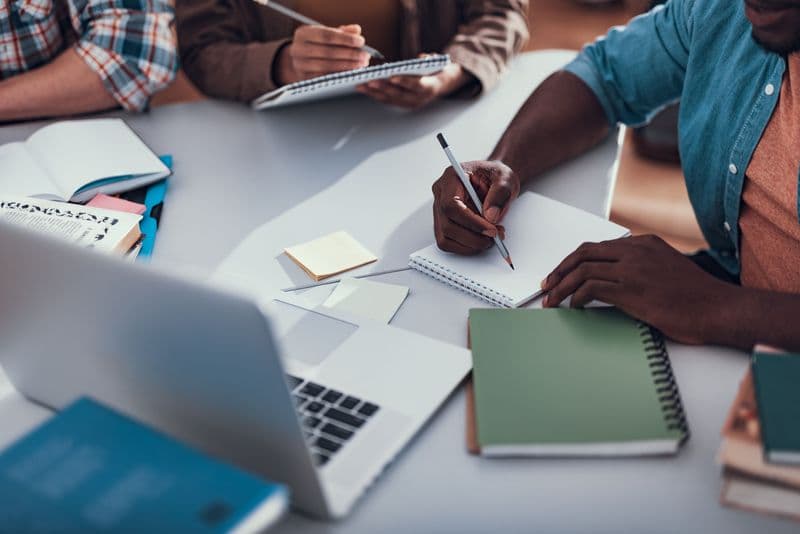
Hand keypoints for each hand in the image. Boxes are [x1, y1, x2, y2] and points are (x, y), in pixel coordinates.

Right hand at [276, 24, 369, 84]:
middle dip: (349, 54)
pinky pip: (324, 78)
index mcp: (303, 33)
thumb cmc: (317, 45)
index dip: (345, 39)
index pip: (326, 35)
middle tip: (365, 56)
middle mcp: (298, 49)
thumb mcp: (326, 35)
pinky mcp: (303, 79)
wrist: (299, 61)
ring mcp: (299, 65)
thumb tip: (356, 30)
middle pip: (327, 52)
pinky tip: (351, 73)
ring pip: (327, 66)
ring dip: (347, 66)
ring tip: (361, 64)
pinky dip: (339, 75)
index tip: (361, 41)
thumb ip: (342, 32)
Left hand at [356, 62, 472, 108]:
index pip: (416, 86)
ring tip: (361, 86)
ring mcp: (411, 104)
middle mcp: (420, 99)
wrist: (443, 83)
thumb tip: (421, 58)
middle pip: (399, 94)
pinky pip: (388, 101)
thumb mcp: (438, 61)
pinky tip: (366, 90)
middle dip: (383, 88)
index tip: (392, 77)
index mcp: (430, 88)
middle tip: (369, 81)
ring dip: (375, 93)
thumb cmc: (438, 70)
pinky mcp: (403, 105)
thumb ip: (431, 59)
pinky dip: (376, 95)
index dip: (404, 81)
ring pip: (391, 99)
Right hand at [432, 160, 519, 254]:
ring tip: (490, 238)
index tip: (491, 230)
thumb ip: (500, 194)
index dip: (471, 222)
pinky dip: (465, 247)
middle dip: (473, 237)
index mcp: (452, 177)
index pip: (451, 205)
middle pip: (447, 224)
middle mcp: (441, 193)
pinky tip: (480, 240)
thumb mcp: (506, 178)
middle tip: (495, 237)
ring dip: (470, 244)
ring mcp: (439, 210)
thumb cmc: (496, 177)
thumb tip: (490, 217)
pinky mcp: (443, 223)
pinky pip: (447, 243)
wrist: (495, 181)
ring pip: (445, 237)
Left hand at [540, 235, 731, 343]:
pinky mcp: (632, 289)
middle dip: (559, 270)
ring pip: (583, 270)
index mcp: (644, 243)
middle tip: (547, 286)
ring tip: (551, 301)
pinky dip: (576, 297)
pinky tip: (573, 307)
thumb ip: (641, 268)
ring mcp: (633, 269)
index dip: (573, 261)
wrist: (719, 309)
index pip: (597, 246)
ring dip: (562, 286)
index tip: (559, 274)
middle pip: (583, 253)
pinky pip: (591, 288)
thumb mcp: (666, 271)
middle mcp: (636, 251)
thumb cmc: (696, 297)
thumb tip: (611, 283)